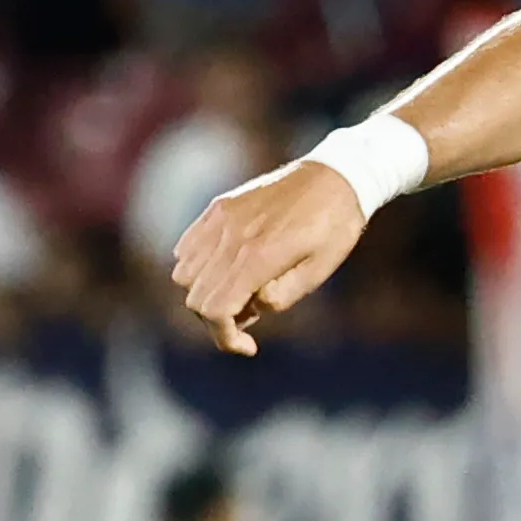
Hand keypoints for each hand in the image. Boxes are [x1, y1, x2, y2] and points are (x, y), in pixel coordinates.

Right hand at [170, 161, 365, 355]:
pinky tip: (225, 267)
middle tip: (249, 316)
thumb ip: (280, 297)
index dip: (225, 337)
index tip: (247, 346)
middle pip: (195, 298)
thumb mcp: (320, 271)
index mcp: (259, 257)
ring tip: (236, 289)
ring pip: (183, 275)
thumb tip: (249, 307)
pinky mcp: (218, 208)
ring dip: (203, 292)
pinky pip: (185, 248)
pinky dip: (196, 267)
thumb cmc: (336, 226)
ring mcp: (220, 220)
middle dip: (217, 319)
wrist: (337, 174)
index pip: (215, 310)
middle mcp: (231, 238)